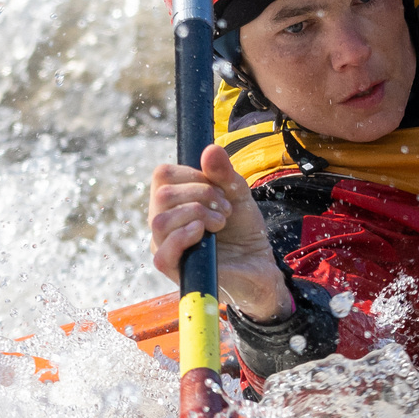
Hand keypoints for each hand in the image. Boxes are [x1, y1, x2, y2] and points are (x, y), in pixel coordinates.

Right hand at [147, 146, 292, 319]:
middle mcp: (162, 220)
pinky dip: (183, 237)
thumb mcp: (237, 194)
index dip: (193, 175)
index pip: (163, 174)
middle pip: (163, 195)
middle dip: (201, 194)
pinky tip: (203, 233)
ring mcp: (164, 244)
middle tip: (225, 208)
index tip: (218, 188)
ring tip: (220, 223)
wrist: (258, 263)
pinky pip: (162, 252)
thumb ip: (224, 173)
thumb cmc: (243, 229)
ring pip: (160, 220)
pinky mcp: (172, 269)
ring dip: (198, 215)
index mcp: (173, 200)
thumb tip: (210, 149)